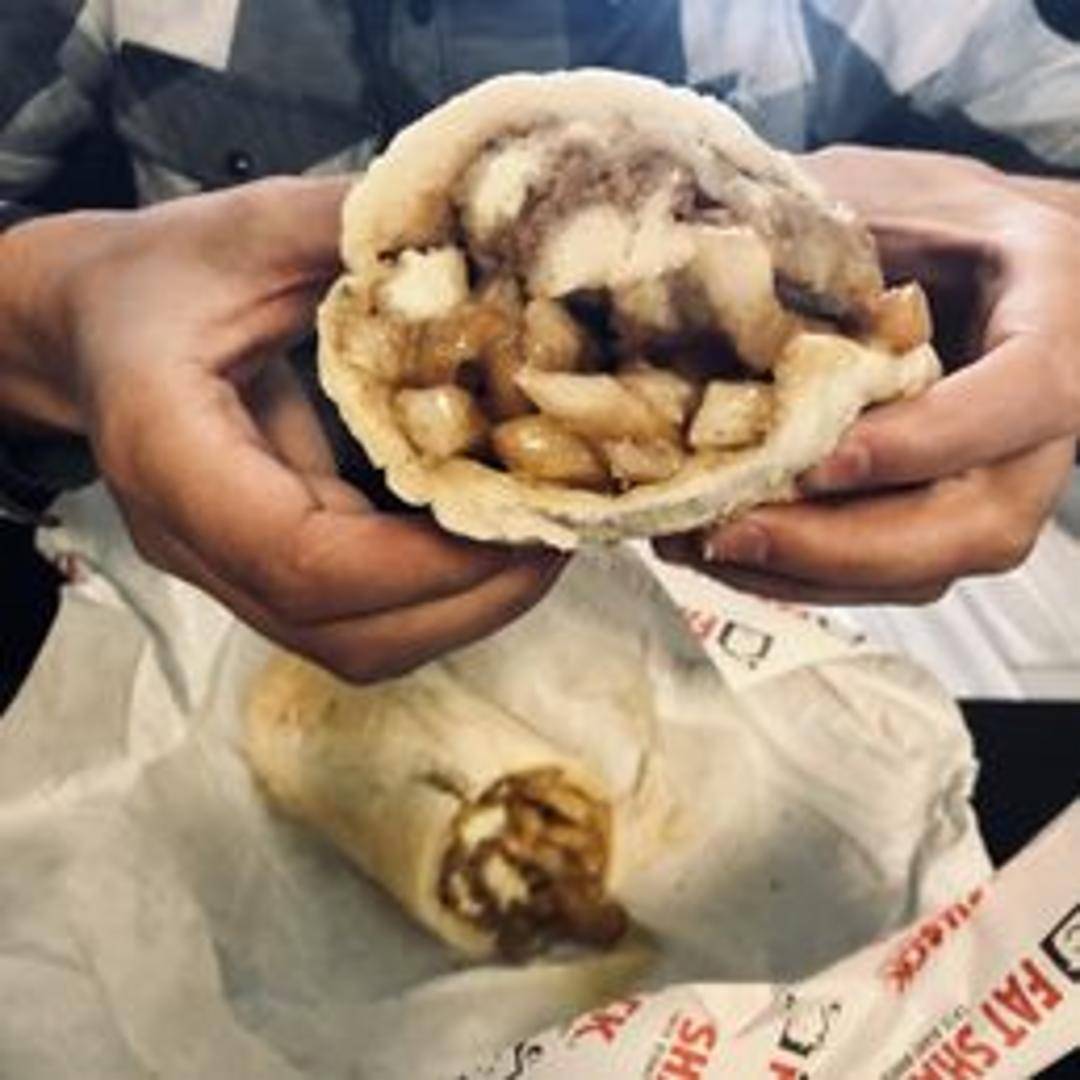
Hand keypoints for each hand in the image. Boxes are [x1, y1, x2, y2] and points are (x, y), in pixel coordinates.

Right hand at [4, 178, 563, 678]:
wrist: (95, 325)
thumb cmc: (165, 273)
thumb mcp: (254, 228)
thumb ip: (359, 236)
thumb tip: (493, 243)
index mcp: (170, 451)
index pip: (302, 559)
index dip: (426, 561)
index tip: (524, 518)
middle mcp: (193, 539)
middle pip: (344, 633)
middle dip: (471, 599)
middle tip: (559, 535)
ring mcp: (227, 569)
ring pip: (357, 643)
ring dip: (464, 607)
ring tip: (538, 538)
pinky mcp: (263, 574)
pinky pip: (360, 618)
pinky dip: (439, 591)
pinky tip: (489, 532)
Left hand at [657, 148, 1078, 603]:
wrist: (966, 257)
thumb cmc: (927, 215)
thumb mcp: (880, 193)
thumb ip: (823, 238)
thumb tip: (704, 280)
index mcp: (1053, 315)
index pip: (1026, 395)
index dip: (928, 439)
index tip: (821, 458)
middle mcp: (1042, 424)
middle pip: (981, 522)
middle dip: (848, 545)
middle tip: (730, 531)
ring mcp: (997, 481)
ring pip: (929, 568)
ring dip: (809, 574)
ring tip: (703, 547)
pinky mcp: (943, 516)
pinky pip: (887, 575)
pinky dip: (802, 575)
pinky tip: (724, 551)